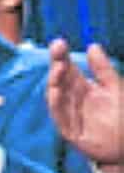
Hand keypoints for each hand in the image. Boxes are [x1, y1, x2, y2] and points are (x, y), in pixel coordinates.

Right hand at [48, 40, 123, 171]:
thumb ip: (103, 69)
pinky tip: (56, 91)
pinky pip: (59, 115)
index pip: (68, 68)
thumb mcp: (116, 89)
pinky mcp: (69, 129)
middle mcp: (73, 98)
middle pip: (60, 78)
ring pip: (57, 94)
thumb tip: (93, 47)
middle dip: (57, 63)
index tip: (59, 43)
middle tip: (57, 48)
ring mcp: (69, 113)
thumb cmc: (122, 120)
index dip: (62, 56)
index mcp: (83, 87)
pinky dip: (56, 103)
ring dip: (55, 80)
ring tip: (59, 66)